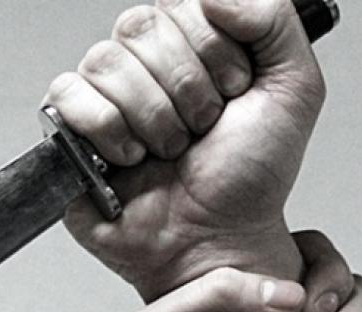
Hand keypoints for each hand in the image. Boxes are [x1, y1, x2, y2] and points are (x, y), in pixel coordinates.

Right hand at [45, 0, 325, 299]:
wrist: (220, 239)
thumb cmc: (251, 176)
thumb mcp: (294, 89)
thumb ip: (274, 19)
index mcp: (192, 41)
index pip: (184, 2)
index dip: (215, 50)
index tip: (236, 93)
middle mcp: (145, 61)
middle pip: (141, 26)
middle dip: (187, 89)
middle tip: (203, 128)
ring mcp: (105, 93)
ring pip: (107, 61)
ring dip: (153, 118)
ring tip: (171, 150)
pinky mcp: (70, 128)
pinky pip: (67, 95)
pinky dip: (108, 131)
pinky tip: (130, 157)